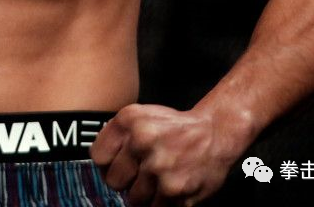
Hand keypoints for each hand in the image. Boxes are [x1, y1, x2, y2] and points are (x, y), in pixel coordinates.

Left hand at [90, 104, 237, 205]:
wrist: (214, 134)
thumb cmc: (173, 127)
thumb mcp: (141, 115)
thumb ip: (118, 135)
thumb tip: (99, 162)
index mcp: (129, 120)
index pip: (98, 157)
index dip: (107, 164)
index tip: (117, 165)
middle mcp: (142, 141)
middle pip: (113, 181)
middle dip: (125, 181)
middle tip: (140, 174)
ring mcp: (159, 168)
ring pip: (133, 199)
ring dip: (144, 195)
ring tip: (158, 180)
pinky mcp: (176, 191)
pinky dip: (160, 203)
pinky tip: (168, 188)